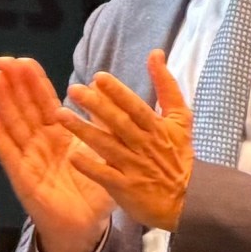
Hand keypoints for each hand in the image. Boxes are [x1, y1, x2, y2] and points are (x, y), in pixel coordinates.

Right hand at [0, 56, 112, 251]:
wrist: (87, 228)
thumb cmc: (93, 191)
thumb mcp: (104, 154)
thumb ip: (103, 126)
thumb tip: (105, 95)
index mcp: (60, 135)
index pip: (44, 102)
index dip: (33, 81)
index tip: (23, 60)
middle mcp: (40, 143)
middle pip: (24, 108)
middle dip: (13, 83)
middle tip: (2, 60)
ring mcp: (28, 159)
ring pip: (13, 124)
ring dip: (1, 100)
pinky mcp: (22, 178)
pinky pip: (8, 154)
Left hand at [58, 51, 193, 229]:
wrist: (188, 198)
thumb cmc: (179, 155)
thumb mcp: (180, 118)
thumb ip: (166, 85)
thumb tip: (155, 53)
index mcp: (156, 128)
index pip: (135, 107)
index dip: (118, 93)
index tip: (98, 78)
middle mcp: (144, 145)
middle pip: (118, 123)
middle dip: (96, 106)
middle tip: (74, 90)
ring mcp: (134, 167)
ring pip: (106, 146)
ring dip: (84, 130)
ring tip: (62, 116)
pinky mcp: (126, 188)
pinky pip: (106, 176)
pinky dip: (90, 167)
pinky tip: (73, 156)